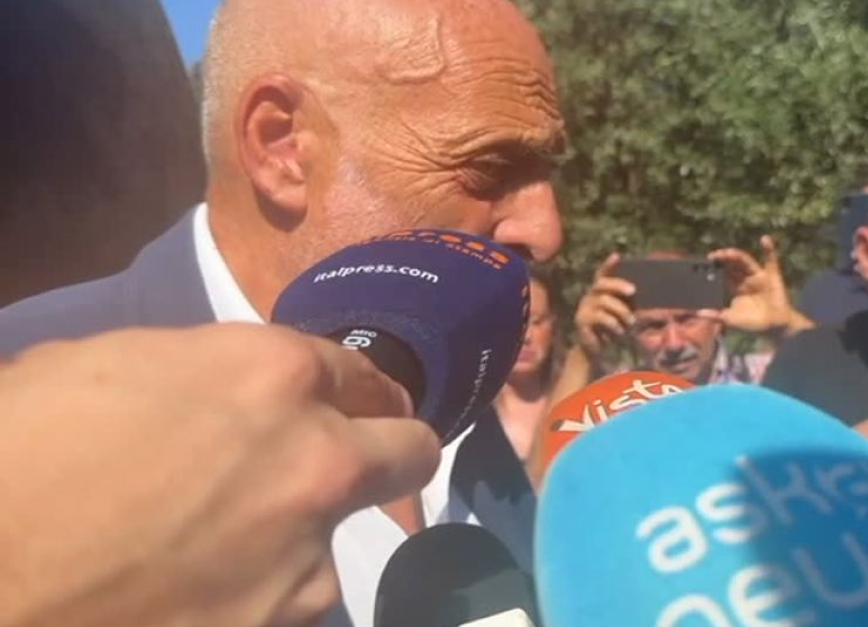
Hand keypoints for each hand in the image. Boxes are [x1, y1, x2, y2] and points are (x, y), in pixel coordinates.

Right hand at [0, 324, 439, 626]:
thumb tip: (220, 391)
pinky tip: (197, 590)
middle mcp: (319, 461)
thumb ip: (202, 370)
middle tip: (340, 461)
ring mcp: (308, 556)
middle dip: (387, 448)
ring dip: (299, 534)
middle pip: (411, 450)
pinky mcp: (285, 625)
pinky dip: (260, 592)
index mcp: (275, 375)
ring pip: (340, 536)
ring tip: (216, 544)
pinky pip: (292, 598)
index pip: (361, 373)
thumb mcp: (108, 366)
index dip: (348, 390)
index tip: (341, 405)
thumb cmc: (19, 454)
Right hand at [573, 252, 636, 364]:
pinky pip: (600, 316)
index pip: (603, 274)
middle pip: (601, 283)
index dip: (608, 265)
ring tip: (630, 322)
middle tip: (633, 291)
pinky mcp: (581, 320)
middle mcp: (590, 296)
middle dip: (618, 284)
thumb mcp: (625, 315)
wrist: (597, 350)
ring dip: (621, 311)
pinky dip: (613, 323)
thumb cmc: (613, 329)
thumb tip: (651, 300)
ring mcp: (584, 307)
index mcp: (600, 292)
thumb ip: (632, 306)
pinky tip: (619, 330)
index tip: (617, 256)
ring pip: (604, 300)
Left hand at [707, 235, 811, 339]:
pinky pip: (771, 260)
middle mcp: (745, 279)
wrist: (775, 327)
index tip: (705, 264)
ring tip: (726, 252)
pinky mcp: (772, 275)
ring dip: (736, 255)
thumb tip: (696, 313)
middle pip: (732, 265)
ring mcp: (759, 276)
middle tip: (712, 256)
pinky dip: (770, 249)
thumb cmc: (752, 323)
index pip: (723, 274)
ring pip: (746, 261)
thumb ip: (715, 315)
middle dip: (723, 260)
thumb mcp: (731, 319)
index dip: (715, 268)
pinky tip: (765, 239)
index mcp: (735, 287)